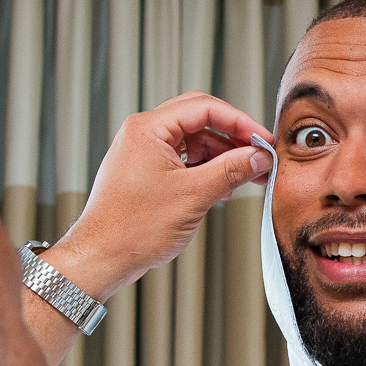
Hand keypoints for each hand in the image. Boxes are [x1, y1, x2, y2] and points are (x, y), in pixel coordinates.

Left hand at [46, 91, 272, 302]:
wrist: (101, 258)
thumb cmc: (132, 229)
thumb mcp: (193, 196)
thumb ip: (231, 170)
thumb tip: (259, 157)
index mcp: (148, 128)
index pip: (205, 107)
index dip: (241, 123)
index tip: (263, 140)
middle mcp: (143, 134)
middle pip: (199, 119)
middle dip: (233, 136)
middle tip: (259, 154)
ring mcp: (143, 153)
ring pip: (194, 140)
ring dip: (222, 156)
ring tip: (247, 175)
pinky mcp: (145, 172)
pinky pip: (183, 159)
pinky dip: (206, 169)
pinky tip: (223, 186)